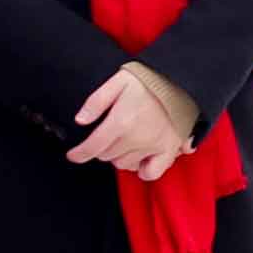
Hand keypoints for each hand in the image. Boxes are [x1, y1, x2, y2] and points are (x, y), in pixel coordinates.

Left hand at [73, 65, 192, 181]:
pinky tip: (140, 159)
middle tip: (106, 136)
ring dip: (119, 156)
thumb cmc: (148, 80)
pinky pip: (151, 173)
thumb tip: (80, 120)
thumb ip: (96, 101)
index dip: (79, 154)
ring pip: (124, 164)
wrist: (180, 80)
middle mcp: (136, 138)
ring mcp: (153, 146)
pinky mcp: (169, 149)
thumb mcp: (117, 81)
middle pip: (107, 156)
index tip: (73, 155)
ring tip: (124, 142)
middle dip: (101, 149)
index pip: (92, 147)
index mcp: (120, 121)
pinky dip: (142, 170)